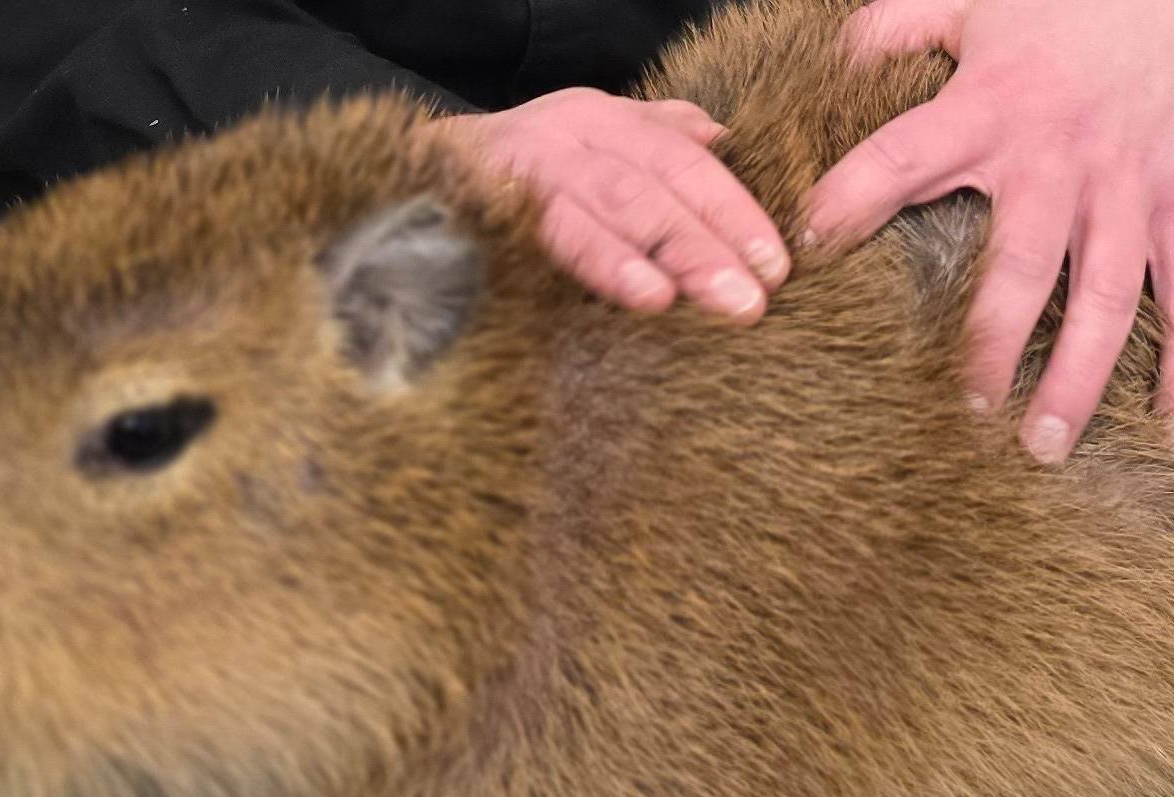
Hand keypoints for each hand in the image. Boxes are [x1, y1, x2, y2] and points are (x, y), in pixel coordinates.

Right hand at [424, 89, 788, 322]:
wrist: (396, 185)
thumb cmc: (511, 179)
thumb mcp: (588, 148)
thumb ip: (655, 139)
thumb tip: (725, 139)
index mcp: (597, 119)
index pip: (681, 159)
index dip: (731, 209)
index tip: (777, 264)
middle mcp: (560, 134)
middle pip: (647, 183)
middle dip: (703, 241)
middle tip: (751, 300)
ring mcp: (515, 167)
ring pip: (599, 203)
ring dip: (650, 253)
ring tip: (695, 300)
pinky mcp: (474, 205)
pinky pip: (537, 233)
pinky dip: (590, 260)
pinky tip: (634, 293)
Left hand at [804, 0, 1173, 460]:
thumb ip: (893, 28)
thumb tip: (827, 67)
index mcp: (991, 108)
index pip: (903, 158)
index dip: (852, 199)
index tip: (812, 249)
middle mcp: (1060, 160)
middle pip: (1021, 268)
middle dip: (990, 344)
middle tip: (964, 411)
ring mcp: (1130, 191)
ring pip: (1105, 301)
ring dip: (1078, 379)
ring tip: (1044, 447)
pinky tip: (1171, 429)